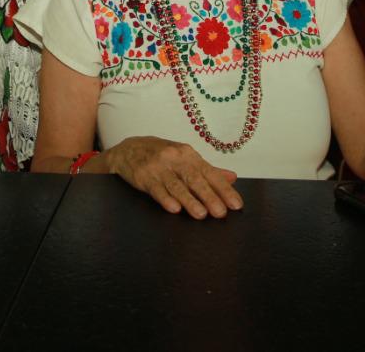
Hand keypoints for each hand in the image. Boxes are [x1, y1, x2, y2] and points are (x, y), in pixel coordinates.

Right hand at [105, 136, 242, 219]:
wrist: (127, 149)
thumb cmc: (160, 156)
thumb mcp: (183, 158)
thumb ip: (208, 170)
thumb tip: (232, 178)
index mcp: (188, 154)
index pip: (210, 172)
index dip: (224, 189)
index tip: (236, 204)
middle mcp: (174, 158)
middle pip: (194, 178)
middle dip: (209, 196)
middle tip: (221, 212)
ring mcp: (158, 167)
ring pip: (176, 185)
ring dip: (189, 200)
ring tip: (201, 215)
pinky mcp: (143, 176)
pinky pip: (156, 189)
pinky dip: (165, 198)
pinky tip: (174, 208)